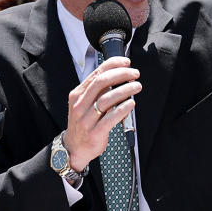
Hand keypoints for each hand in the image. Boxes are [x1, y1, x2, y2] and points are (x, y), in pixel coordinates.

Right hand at [62, 56, 140, 170]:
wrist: (74, 148)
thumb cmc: (83, 123)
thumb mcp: (84, 104)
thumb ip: (97, 91)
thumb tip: (117, 76)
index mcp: (77, 95)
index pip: (96, 74)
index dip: (112, 65)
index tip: (126, 62)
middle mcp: (80, 105)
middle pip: (101, 83)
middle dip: (121, 74)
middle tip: (135, 74)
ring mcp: (86, 120)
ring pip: (107, 99)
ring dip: (125, 90)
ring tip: (136, 86)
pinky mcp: (95, 133)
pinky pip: (111, 118)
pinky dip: (123, 109)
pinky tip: (131, 103)